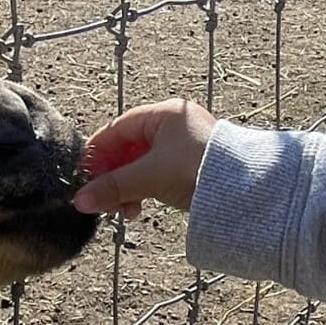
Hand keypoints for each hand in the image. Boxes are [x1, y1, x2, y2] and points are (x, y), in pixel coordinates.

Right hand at [72, 99, 216, 217]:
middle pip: (128, 149)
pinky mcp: (188, 166)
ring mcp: (182, 146)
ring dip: (126, 188)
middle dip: (113, 177)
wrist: (246, 192)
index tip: (84, 177)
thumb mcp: (150, 177)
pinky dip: (142, 190)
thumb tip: (80, 201)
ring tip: (123, 210)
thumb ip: (113, 187)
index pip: (117, 129)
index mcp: (165, 114)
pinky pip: (155, 175)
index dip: (98, 154)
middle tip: (101, 199)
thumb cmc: (200, 171)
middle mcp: (173, 125)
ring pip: (140, 165)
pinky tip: (137, 209)